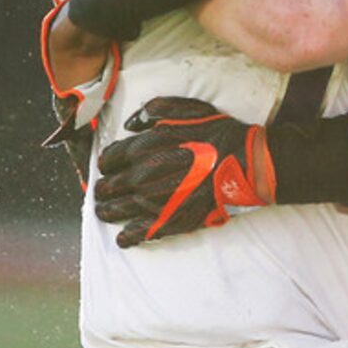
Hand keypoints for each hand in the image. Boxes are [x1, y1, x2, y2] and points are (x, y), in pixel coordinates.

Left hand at [95, 98, 275, 247]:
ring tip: (104, 213)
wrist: (244, 162)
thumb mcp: (185, 109)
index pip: (110, 158)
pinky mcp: (172, 220)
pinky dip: (129, 237)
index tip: (107, 167)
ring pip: (120, 210)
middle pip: (110, 186)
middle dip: (104, 189)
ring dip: (108, 212)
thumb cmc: (217, 134)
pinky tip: (123, 239)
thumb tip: (130, 124)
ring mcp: (156, 201)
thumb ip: (153, 111)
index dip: (106, 163)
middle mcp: (144, 175)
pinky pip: (141, 233)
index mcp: (143, 148)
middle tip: (103, 192)